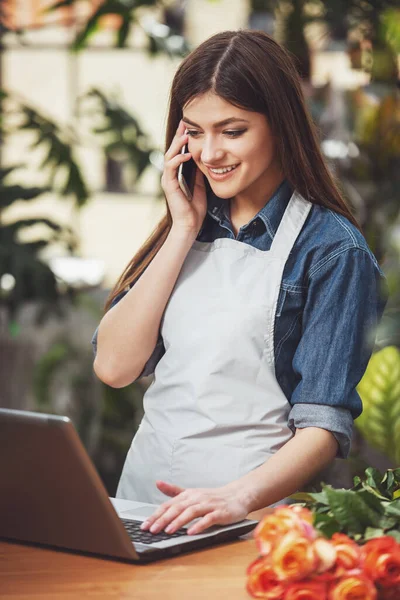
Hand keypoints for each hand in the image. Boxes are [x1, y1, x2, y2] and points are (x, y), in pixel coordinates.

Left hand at [140, 480, 249, 535]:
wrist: (237, 495)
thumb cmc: (213, 497)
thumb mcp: (192, 493)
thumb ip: (174, 491)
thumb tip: (158, 483)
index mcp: (188, 495)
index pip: (169, 505)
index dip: (156, 515)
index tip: (145, 525)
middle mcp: (197, 498)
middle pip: (177, 508)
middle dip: (163, 519)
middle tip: (152, 530)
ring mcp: (208, 505)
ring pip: (191, 512)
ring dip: (179, 521)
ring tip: (168, 531)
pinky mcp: (220, 513)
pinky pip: (208, 519)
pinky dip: (200, 525)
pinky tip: (191, 532)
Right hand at [161, 120, 206, 235]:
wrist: (189, 225)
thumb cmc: (195, 209)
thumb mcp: (200, 186)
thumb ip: (199, 173)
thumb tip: (204, 159)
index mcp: (177, 174)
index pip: (178, 152)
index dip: (183, 139)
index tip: (190, 127)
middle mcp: (170, 175)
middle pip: (172, 150)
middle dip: (178, 136)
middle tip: (185, 122)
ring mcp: (168, 180)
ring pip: (169, 156)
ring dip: (177, 145)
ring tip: (186, 134)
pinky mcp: (169, 185)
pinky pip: (171, 168)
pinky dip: (178, 160)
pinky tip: (187, 154)